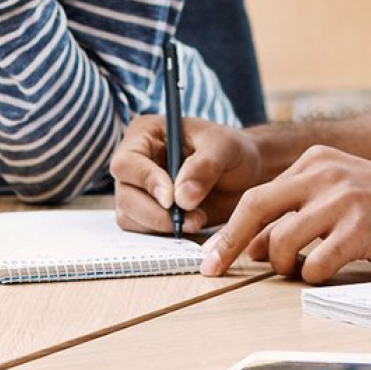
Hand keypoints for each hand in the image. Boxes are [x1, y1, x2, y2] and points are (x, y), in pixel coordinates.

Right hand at [111, 113, 261, 236]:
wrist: (246, 174)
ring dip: (162, 226)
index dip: (146, 182)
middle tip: (192, 218)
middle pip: (124, 195)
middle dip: (156, 213)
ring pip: (130, 217)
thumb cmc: (233, 150)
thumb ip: (204, 167)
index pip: (127, 163)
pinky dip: (165, 235)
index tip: (172, 200)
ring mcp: (139, 190)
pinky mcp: (148, 213)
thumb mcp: (225, 148)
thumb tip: (181, 198)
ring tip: (198, 220)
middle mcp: (135, 162)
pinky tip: (192, 226)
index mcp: (145, 134)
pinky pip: (143, 231)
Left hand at [201, 146, 370, 281]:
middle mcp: (324, 174)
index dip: (231, 229)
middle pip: (256, 208)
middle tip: (212, 269)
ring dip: (282, 265)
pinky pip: (314, 265)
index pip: (258, 195)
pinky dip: (312, 277)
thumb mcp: (340, 192)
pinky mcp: (359, 230)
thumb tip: (251, 246)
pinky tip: (326, 272)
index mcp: (316, 161)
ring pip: (281, 242)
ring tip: (298, 269)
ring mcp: (342, 201)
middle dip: (228, 243)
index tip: (213, 254)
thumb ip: (298, 210)